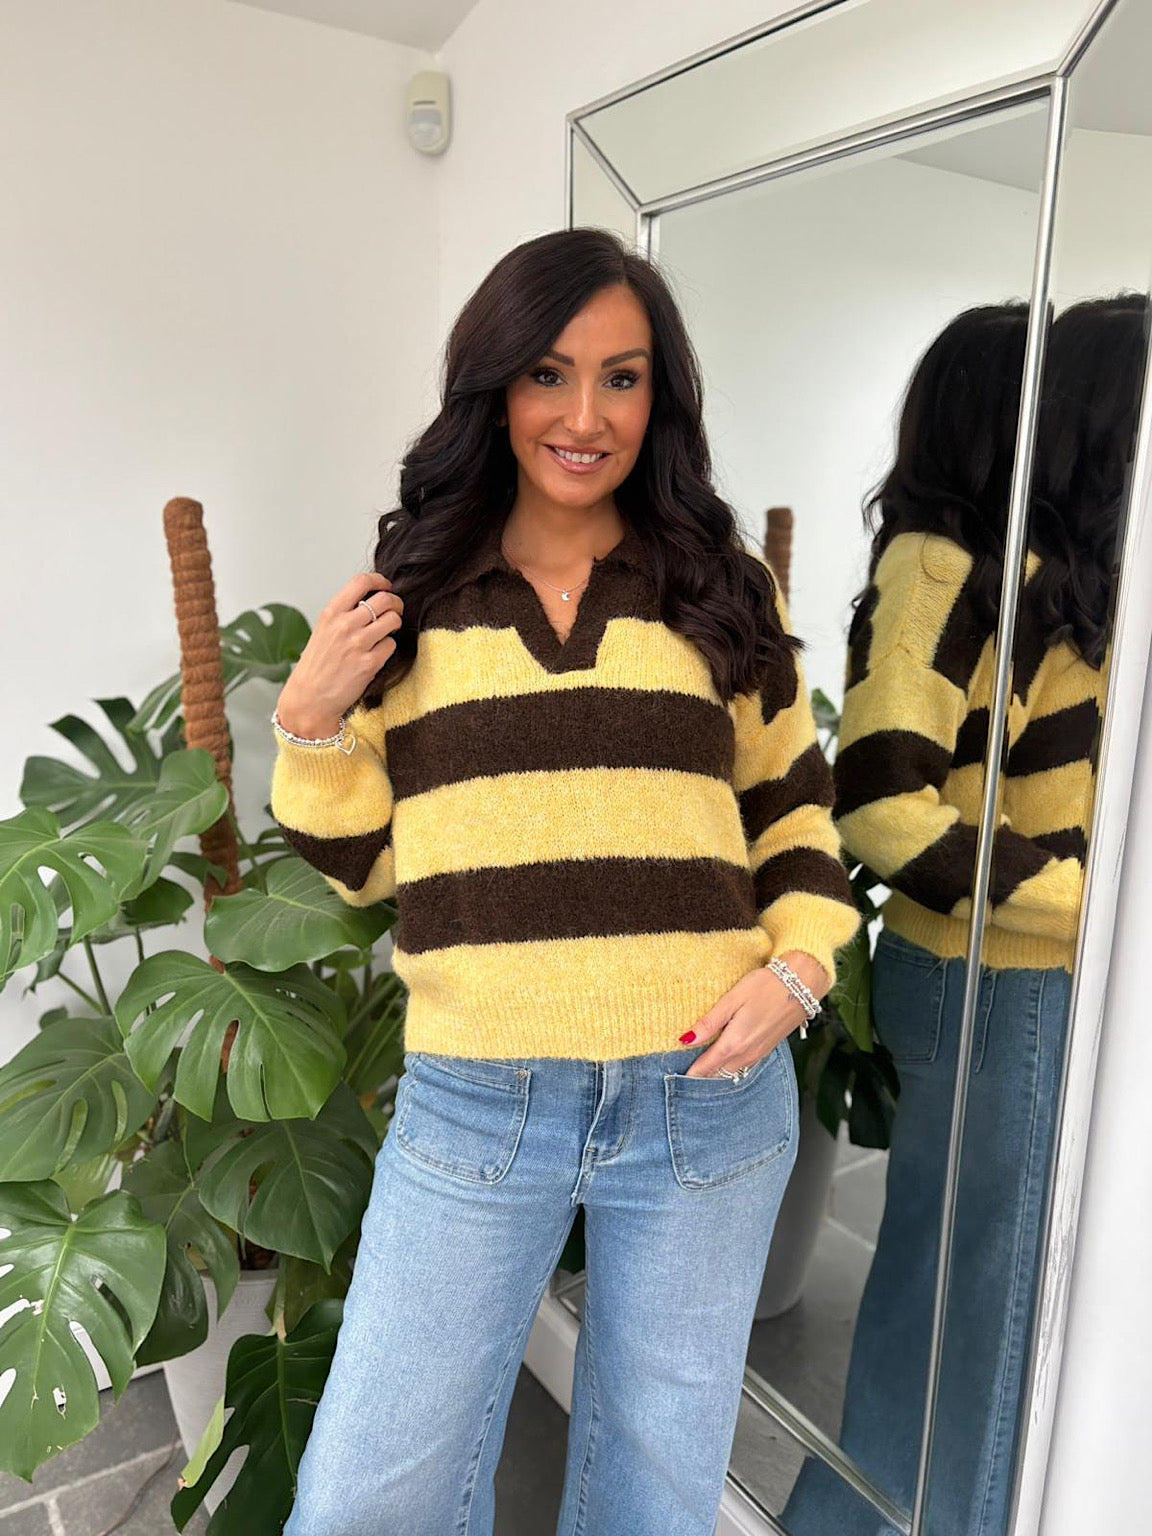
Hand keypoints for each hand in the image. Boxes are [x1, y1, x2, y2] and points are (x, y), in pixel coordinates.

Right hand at [276, 571, 402, 736]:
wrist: (310, 698)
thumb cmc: (316, 666)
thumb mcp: (323, 630)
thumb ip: (344, 613)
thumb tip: (370, 600)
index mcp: (332, 613)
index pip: (361, 582)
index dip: (380, 581)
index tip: (386, 586)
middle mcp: (345, 625)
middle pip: (385, 599)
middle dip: (395, 603)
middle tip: (395, 610)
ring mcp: (358, 644)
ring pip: (393, 620)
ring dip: (395, 623)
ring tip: (387, 631)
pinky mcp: (370, 663)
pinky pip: (391, 645)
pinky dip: (388, 648)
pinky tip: (377, 653)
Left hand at [680, 951, 829, 1077]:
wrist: (801, 986)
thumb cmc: (765, 987)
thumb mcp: (732, 1000)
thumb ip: (709, 1023)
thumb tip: (685, 1040)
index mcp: (735, 1043)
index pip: (706, 1067)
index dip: (690, 1075)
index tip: (675, 1081)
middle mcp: (747, 1054)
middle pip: (718, 1075)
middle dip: (702, 1078)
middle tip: (683, 1079)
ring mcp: (759, 1054)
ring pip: (732, 1073)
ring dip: (716, 1075)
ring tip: (700, 1073)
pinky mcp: (767, 1049)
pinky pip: (744, 1067)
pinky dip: (731, 1069)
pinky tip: (724, 1062)